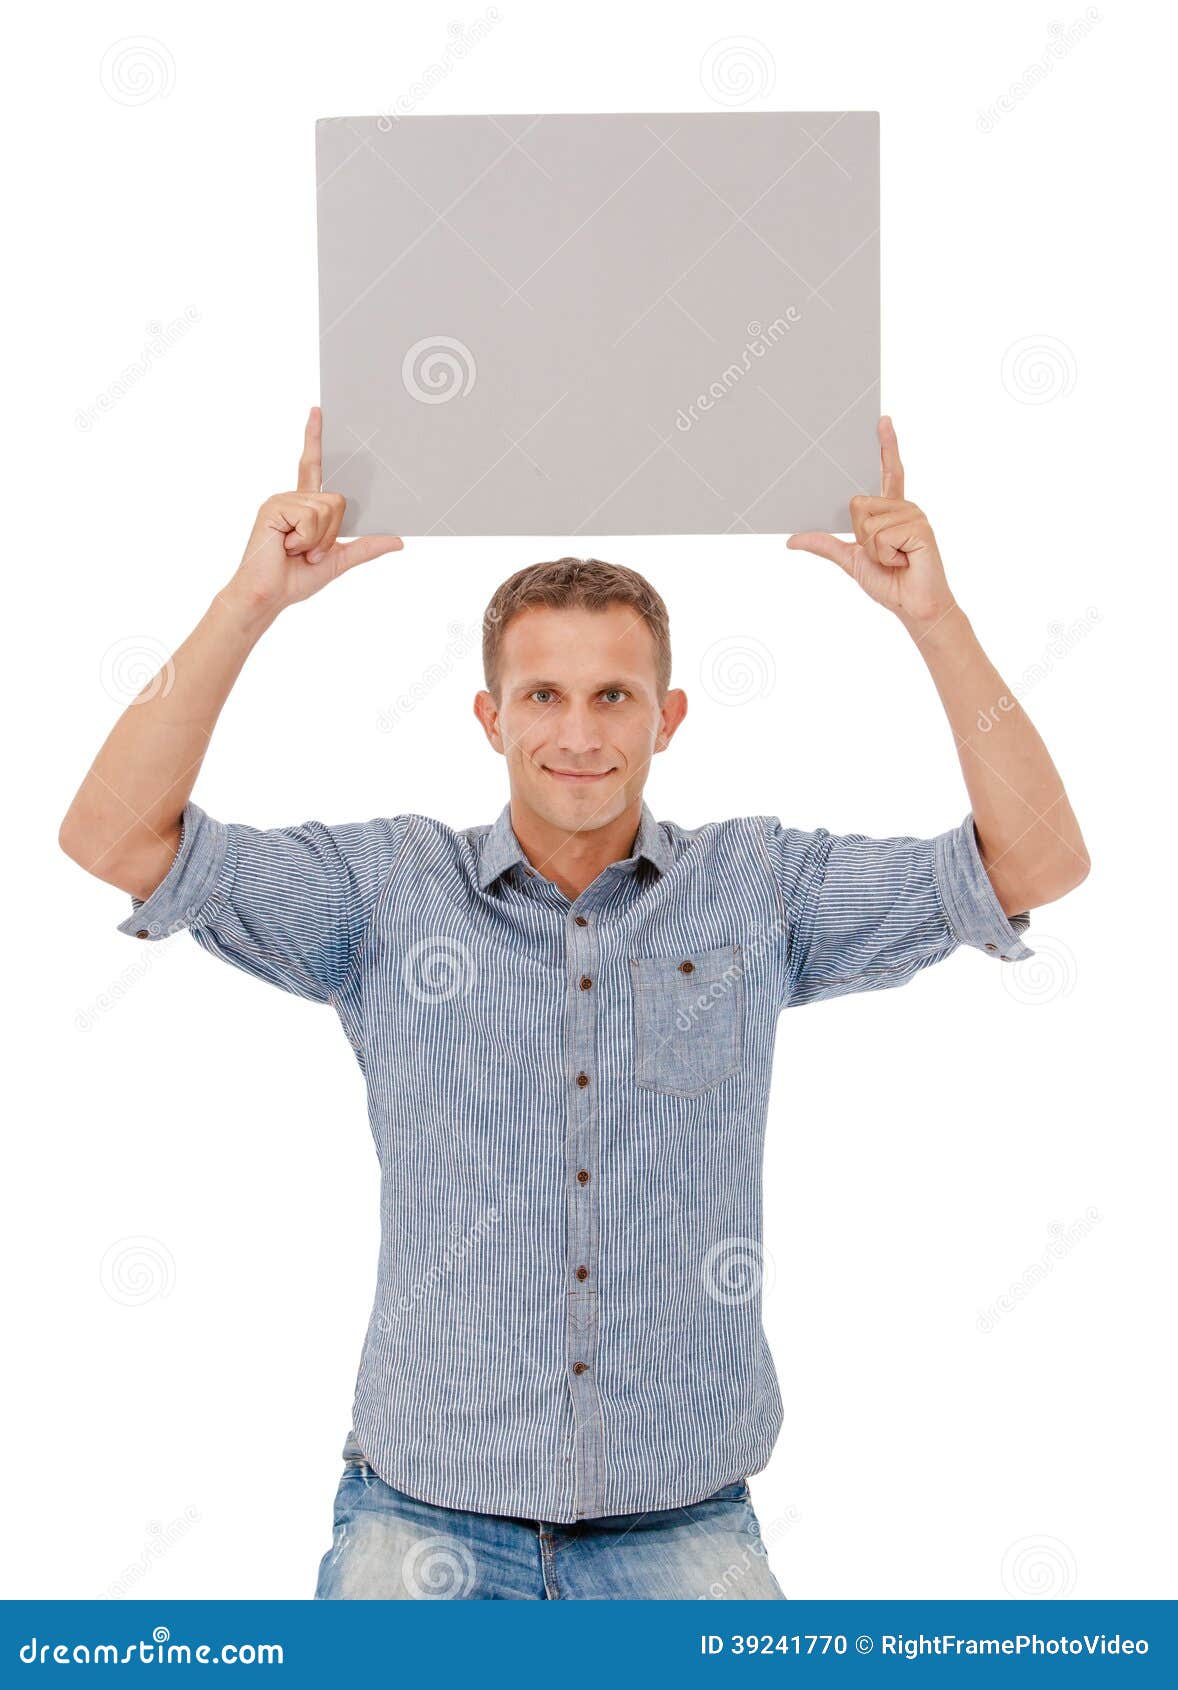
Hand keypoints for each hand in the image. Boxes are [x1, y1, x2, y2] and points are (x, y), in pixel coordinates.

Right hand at [226, 407, 402, 614]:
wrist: (268, 595)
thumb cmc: (295, 579)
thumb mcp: (338, 561)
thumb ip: (365, 547)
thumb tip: (397, 540)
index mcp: (305, 506)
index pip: (312, 465)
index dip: (314, 438)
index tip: (316, 411)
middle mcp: (293, 497)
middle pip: (337, 499)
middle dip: (332, 532)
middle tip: (309, 552)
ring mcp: (282, 500)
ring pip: (327, 508)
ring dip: (318, 539)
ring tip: (296, 550)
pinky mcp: (273, 506)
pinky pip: (309, 516)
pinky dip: (304, 539)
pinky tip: (286, 546)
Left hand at [786, 417, 956, 630]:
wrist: (915, 605)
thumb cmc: (890, 582)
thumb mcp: (850, 560)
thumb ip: (825, 545)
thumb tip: (792, 540)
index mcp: (890, 510)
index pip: (888, 471)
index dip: (886, 446)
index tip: (882, 421)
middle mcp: (903, 507)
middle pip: (858, 503)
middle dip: (860, 534)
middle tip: (881, 554)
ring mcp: (913, 515)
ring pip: (866, 521)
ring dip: (873, 549)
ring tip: (895, 558)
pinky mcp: (919, 527)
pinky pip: (881, 535)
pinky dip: (885, 554)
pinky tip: (903, 560)